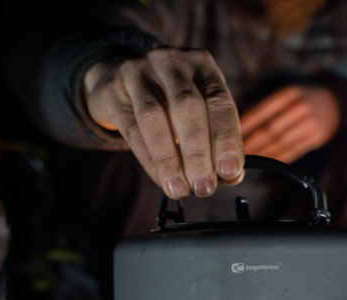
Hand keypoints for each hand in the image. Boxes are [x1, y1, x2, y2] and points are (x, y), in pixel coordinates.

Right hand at [84, 48, 244, 198]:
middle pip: (188, 107)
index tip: (229, 171)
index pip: (220, 103)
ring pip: (155, 117)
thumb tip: (232, 177)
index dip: (226, 139)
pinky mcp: (114, 91)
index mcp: (203, 66)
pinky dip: (150, 160)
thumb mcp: (198, 116)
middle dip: (198, 153)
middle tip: (204, 187)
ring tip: (180, 190)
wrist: (118, 84)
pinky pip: (132, 129)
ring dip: (170, 160)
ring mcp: (140, 72)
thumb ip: (216, 144)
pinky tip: (161, 180)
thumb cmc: (169, 106)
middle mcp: (172, 62)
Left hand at [241, 85, 339, 162]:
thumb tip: (236, 125)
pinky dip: (277, 158)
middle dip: (252, 143)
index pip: (263, 110)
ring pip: (281, 143)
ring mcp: (310, 123)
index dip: (247, 124)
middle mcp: (300, 107)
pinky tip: (265, 163)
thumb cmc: (300, 100)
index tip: (232, 135)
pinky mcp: (316, 138)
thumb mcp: (285, 95)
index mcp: (289, 94)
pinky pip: (293, 151)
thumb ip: (265, 108)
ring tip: (248, 161)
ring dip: (262, 153)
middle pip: (271, 129)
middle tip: (236, 153)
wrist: (335, 103)